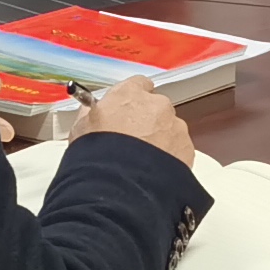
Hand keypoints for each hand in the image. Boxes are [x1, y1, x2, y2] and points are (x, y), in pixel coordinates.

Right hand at [79, 73, 193, 166]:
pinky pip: (179, 148)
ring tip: (142, 161)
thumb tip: (92, 110)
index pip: (138, 85)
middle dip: (147, 121)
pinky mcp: (186, 147)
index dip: (132, 100)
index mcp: (129, 93)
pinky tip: (154, 170)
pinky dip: (171, 157)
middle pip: (156, 107)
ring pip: (170, 128)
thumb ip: (92, 112)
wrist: (119, 184)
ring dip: (160, 139)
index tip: (128, 110)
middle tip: (133, 141)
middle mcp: (156, 104)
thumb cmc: (98, 155)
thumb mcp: (82, 127)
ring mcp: (174, 126)